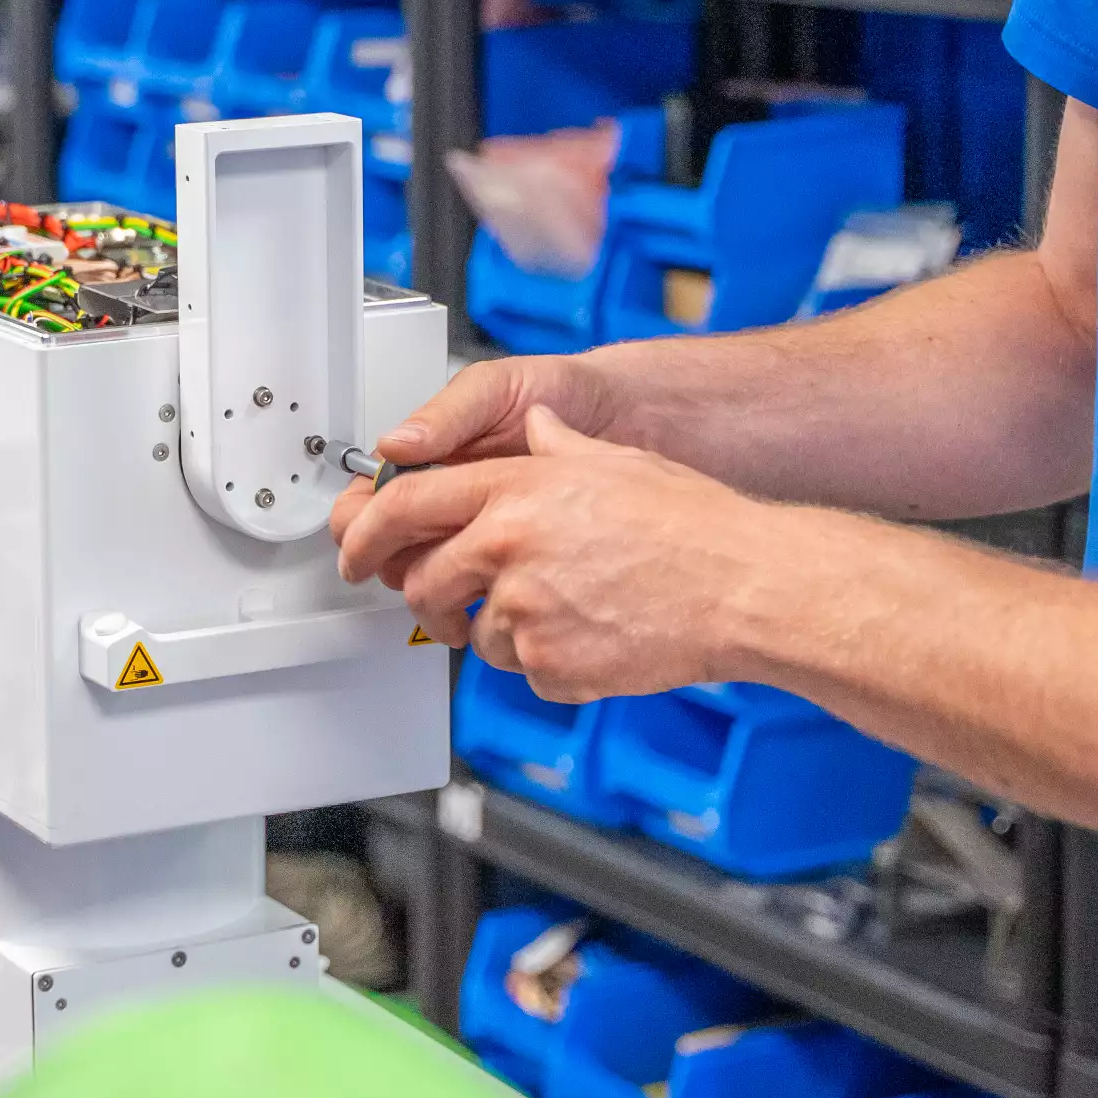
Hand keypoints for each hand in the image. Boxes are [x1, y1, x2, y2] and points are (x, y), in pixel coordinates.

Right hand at [327, 354, 625, 584]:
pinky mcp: (513, 557)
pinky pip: (476, 586)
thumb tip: (395, 444)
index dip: (360, 522)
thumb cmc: (565, 392)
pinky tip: (483, 592)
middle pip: (386, 544)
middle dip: (385, 559)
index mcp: (428, 457)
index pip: (368, 499)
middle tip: (405, 565)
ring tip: (445, 583)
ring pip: (424, 573)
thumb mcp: (498, 388)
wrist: (634, 418)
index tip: (366, 536)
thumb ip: (446, 414)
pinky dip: (470, 593)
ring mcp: (478, 530)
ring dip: (423, 583)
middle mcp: (447, 497)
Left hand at [338, 405, 785, 701]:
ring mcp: (525, 610)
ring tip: (565, 610)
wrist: (744, 585)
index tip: (353, 550)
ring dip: (501, 630)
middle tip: (444, 607)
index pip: (405, 505)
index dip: (366, 530)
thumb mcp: (613, 460)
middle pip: (422, 581)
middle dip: (426, 599)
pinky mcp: (549, 663)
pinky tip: (592, 635)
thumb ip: (555, 445)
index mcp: (514, 491)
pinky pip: (523, 670)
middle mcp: (508, 547)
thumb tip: (532, 428)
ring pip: (474, 633)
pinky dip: (547, 660)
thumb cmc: (692, 523)